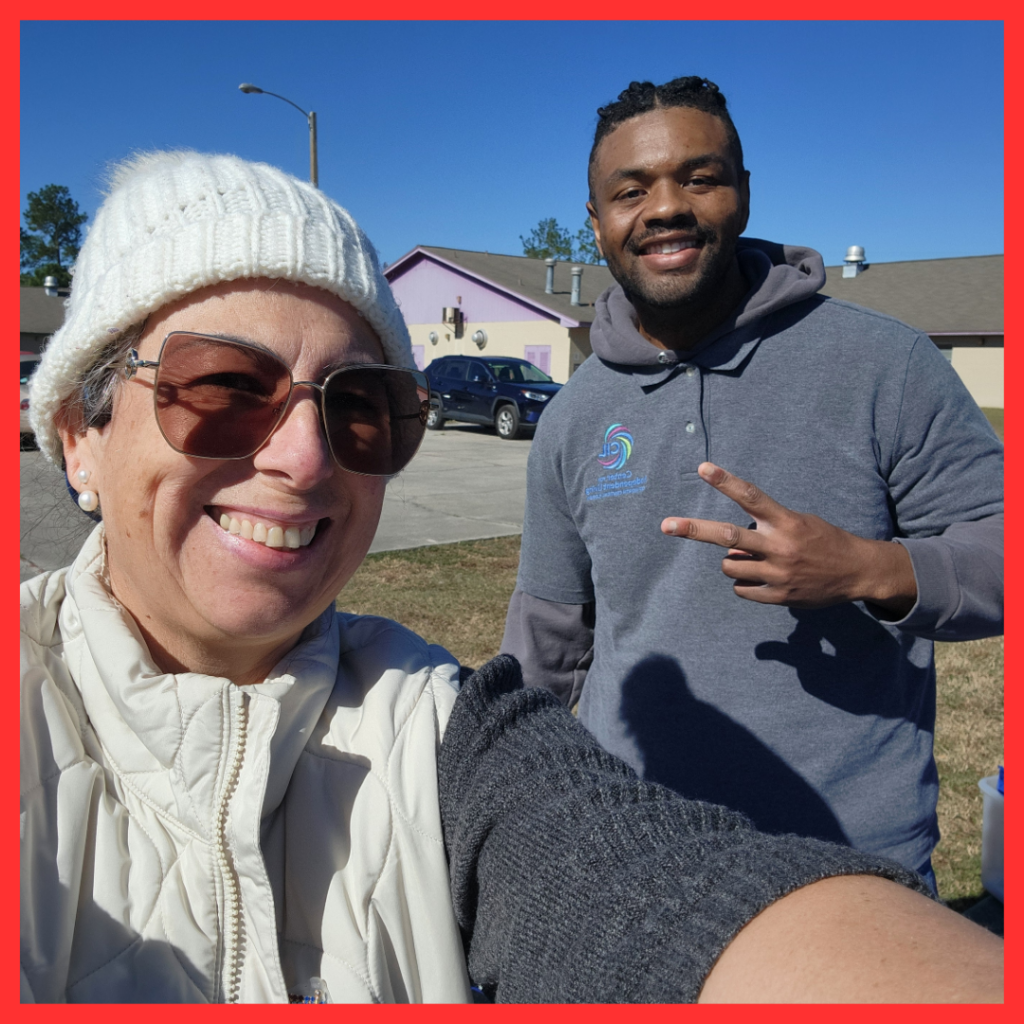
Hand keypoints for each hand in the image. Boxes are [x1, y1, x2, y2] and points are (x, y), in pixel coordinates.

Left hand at [660, 462, 916, 614]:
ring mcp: (778, 573)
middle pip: (727, 536)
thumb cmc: (822, 541)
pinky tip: (763, 579)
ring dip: (732, 562)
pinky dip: (745, 584)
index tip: (702, 467)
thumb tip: (730, 551)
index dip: (725, 481)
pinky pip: (742, 590)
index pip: (751, 496)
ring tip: (753, 560)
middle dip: (694, 530)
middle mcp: (779, 545)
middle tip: (666, 525)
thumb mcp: (798, 523)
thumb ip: (764, 531)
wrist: (858, 571)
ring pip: (729, 566)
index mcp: (785, 521)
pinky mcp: (780, 596)